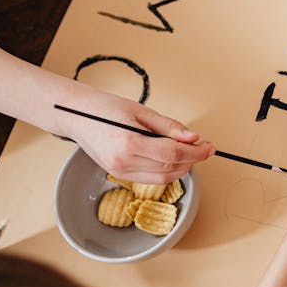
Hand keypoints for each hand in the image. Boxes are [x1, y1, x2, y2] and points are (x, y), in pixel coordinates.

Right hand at [65, 90, 214, 183]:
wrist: (76, 116)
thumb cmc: (106, 109)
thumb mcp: (142, 111)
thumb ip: (170, 126)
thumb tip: (194, 138)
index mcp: (129, 142)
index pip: (172, 153)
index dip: (196, 152)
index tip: (209, 147)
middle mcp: (123, 161)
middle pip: (170, 167)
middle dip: (193, 159)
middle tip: (204, 148)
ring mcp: (120, 171)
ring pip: (163, 177)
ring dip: (182, 167)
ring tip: (191, 152)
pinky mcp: (119, 174)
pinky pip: (151, 178)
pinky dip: (167, 170)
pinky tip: (174, 158)